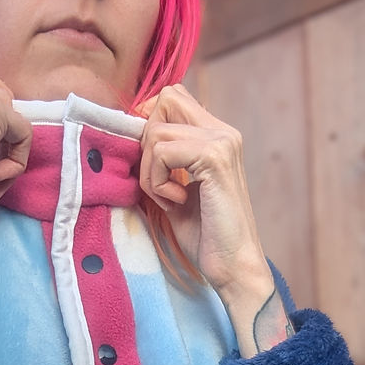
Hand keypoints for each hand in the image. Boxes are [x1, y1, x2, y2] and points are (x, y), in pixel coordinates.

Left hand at [134, 84, 273, 304]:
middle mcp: (222, 131)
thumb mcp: (176, 190)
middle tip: (160, 185)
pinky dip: (158, 182)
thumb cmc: (205, 236)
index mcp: (216, 136)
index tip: (154, 168)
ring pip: (156, 132)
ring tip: (170, 199)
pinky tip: (176, 203)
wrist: (233, 266)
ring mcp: (221, 141)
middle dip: (147, 146)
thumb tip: (132, 136)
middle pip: (164, 101)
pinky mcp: (215, 157)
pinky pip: (162, 152)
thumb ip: (162, 162)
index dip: (150, 125)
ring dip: (150, 172)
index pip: (172, 97)